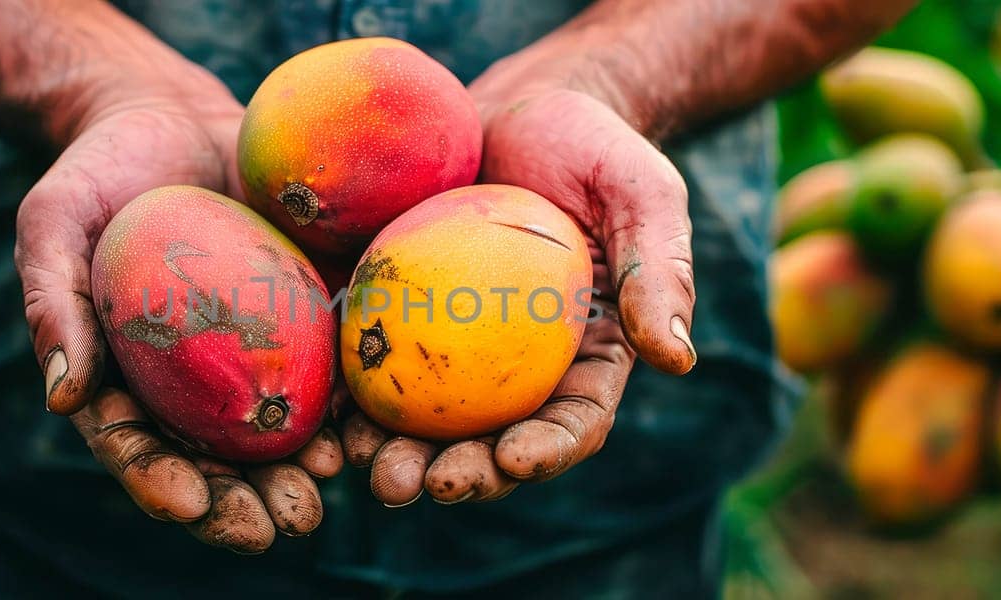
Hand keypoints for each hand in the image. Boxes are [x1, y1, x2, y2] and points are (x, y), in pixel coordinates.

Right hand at [14, 77, 343, 551]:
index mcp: (125, 378)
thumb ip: (54, 304)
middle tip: (287, 522)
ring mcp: (257, 348)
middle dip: (253, 500)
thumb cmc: (98, 171)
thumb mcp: (54, 222)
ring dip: (311, 461)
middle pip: (221, 456)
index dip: (163, 482)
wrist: (171, 114)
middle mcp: (195, 379)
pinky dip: (355, 394)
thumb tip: (63, 399)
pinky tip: (375, 416)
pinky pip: (336, 357)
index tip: (191, 506)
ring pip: (286, 422)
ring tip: (333, 478)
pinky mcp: (310, 308)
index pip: (139, 447)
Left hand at [341, 85, 695, 504]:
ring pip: (421, 421)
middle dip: (456, 475)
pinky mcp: (391, 314)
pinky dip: (346, 399)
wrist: (513, 107)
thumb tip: (677, 359)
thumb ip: (660, 270)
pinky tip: (323, 418)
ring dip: (393, 455)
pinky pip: (367, 363)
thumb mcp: (641, 193)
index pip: (571, 421)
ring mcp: (446, 346)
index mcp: (585, 356)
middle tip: (418, 484)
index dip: (544, 451)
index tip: (512, 459)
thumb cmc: (590, 146)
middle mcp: (514, 368)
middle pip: (488, 441)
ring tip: (364, 467)